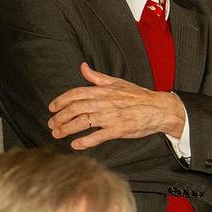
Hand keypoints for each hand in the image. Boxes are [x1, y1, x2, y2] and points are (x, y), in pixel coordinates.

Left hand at [48, 62, 184, 149]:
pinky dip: (85, 141)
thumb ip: (97, 77)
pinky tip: (76, 144)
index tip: (52, 108)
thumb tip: (83, 67)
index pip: (76, 94)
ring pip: (83, 122)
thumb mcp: (118, 82)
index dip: (61, 100)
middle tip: (51, 124)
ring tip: (58, 134)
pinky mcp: (119, 129)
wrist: (160, 108)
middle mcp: (105, 103)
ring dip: (67, 128)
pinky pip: (99, 136)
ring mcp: (112, 116)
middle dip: (60, 117)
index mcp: (103, 91)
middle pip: (76, 109)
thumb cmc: (140, 96)